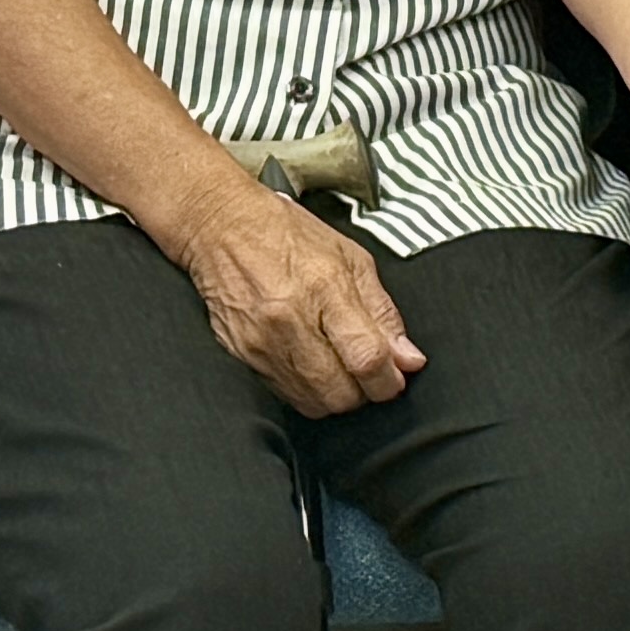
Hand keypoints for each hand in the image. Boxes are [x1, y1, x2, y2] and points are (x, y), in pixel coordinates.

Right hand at [182, 189, 424, 414]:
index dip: (389, 380)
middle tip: (367, 372)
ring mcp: (262, 343)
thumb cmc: (288, 235)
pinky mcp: (242, 357)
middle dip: (364, 392)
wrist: (221, 227)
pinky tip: (310, 363)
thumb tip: (408, 360)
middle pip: (340, 393)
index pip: (366, 358)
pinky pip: (286, 395)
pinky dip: (307, 389)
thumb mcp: (350, 258)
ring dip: (335, 394)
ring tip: (338, 365)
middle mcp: (290, 321)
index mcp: (325, 288)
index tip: (396, 377)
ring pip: (314, 403)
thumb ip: (382, 312)